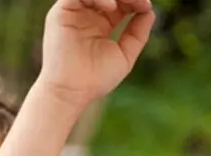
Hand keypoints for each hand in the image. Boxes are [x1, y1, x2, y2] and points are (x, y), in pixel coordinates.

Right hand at [37, 0, 154, 110]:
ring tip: (128, 2)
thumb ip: (137, 33)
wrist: (72, 91)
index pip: (119, 2)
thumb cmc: (96, 79)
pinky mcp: (61, 13)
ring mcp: (73, 13)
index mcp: (100, 24)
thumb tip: (149, 11)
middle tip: (140, 2)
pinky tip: (111, 7)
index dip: (134, 1)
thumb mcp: (125, 55)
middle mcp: (86, 15)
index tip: (146, 7)